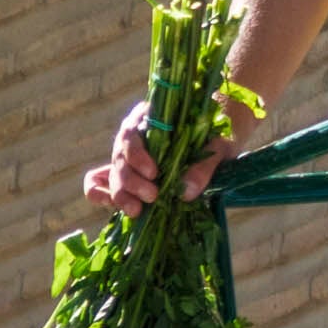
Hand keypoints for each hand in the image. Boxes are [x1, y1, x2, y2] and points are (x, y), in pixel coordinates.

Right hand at [80, 97, 242, 213]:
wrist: (226, 135)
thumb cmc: (222, 133)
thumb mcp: (220, 145)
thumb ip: (204, 166)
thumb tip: (185, 193)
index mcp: (152, 117)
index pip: (131, 133)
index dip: (137, 155)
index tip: (154, 173)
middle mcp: (136, 135)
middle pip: (120, 157)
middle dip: (130, 180)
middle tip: (152, 196)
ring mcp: (131, 155)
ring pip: (114, 173)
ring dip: (121, 193)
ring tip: (137, 211)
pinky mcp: (132, 175)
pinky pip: (103, 182)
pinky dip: (101, 194)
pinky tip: (111, 207)